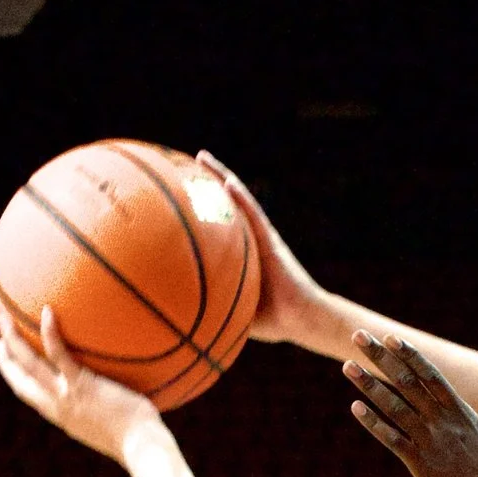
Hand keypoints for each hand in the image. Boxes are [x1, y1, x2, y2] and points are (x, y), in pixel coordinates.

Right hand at [0, 306, 163, 464]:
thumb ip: (106, 408)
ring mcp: (67, 395)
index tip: (7, 361)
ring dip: (12, 339)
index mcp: (62, 416)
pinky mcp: (81, 384)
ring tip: (4, 317)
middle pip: (20, 380)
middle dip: (5, 359)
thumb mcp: (114, 426)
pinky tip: (48, 310)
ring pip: (29, 364)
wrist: (142, 448)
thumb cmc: (139, 439)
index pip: (31, 395)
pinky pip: (59, 354)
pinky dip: (50, 332)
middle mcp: (58, 407)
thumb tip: (119, 394)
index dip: (15, 377)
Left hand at [195, 152, 334, 349]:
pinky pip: (254, 214)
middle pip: (224, 203)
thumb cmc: (272, 319)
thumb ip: (214, 304)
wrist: (301, 318)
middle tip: (182, 164)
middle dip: (205, 182)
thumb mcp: (235, 310)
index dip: (198, 207)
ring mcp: (261, 236)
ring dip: (220, 176)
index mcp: (241, 252)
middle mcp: (250, 239)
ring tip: (201, 157)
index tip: (176, 194)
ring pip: (238, 199)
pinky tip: (226, 182)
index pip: (217, 224)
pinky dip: (240, 197)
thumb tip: (182, 313)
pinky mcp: (271, 240)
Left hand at [347, 333, 477, 476]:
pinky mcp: (422, 467)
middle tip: (359, 335)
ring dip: (369, 385)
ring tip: (348, 366)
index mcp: (463, 412)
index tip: (390, 337)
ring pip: (393, 407)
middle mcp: (443, 422)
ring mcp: (431, 443)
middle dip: (380, 357)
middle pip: (406, 382)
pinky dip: (373, 423)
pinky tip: (355, 407)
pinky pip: (392, 440)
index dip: (409, 354)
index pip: (430, 374)